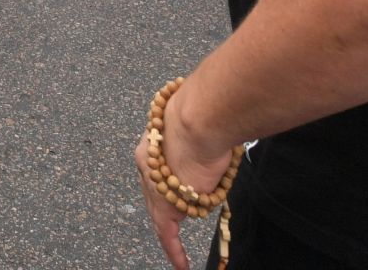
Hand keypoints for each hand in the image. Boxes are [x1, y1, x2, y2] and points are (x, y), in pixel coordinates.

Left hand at [132, 92, 234, 269]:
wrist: (201, 118)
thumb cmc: (208, 112)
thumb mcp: (203, 125)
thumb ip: (204, 139)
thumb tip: (220, 143)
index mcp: (153, 139)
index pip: (159, 165)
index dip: (169, 175)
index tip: (177, 180)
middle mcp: (147, 163)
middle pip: (156, 190)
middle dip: (167, 205)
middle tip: (176, 223)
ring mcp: (154, 184)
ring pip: (162, 212)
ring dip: (176, 225)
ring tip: (183, 247)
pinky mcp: (166, 203)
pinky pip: (167, 233)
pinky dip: (175, 251)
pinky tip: (182, 266)